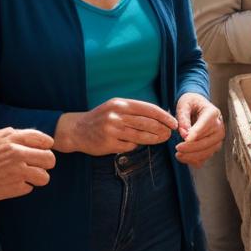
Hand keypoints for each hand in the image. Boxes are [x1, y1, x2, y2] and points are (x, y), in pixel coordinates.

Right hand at [0, 128, 54, 204]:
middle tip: (38, 166)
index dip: (47, 145)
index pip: (42, 139)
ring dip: (37, 178)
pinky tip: (12, 185)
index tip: (45, 149)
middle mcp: (17, 154)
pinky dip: (23, 187)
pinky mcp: (16, 188)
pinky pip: (30, 188)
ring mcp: (18, 172)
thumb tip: (21, 133)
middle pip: (49, 158)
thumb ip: (7, 133)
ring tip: (27, 177)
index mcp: (11, 139)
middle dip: (46, 163)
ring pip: (45, 176)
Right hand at [55, 98, 178, 155]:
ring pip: (140, 136)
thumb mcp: (116, 107)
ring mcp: (112, 130)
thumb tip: (160, 116)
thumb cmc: (101, 117)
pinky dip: (136, 145)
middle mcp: (116, 115)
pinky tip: (138, 144)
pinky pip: (129, 146)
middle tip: (170, 133)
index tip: (173, 122)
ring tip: (162, 139)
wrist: (77, 129)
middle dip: (162, 129)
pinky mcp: (109, 144)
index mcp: (120, 104)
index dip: (164, 116)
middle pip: (146, 123)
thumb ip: (134, 110)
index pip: (148, 109)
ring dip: (154, 139)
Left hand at [174, 93, 224, 167]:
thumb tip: (184, 133)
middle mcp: (219, 127)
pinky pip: (205, 158)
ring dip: (191, 156)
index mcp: (213, 113)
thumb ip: (183, 117)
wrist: (198, 107)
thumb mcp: (184, 104)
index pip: (205, 125)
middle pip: (206, 142)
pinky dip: (194, 160)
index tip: (185, 140)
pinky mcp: (213, 147)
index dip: (195, 134)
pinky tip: (183, 157)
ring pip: (206, 152)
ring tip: (178, 154)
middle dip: (190, 148)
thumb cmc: (191, 104)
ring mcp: (217, 139)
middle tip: (177, 148)